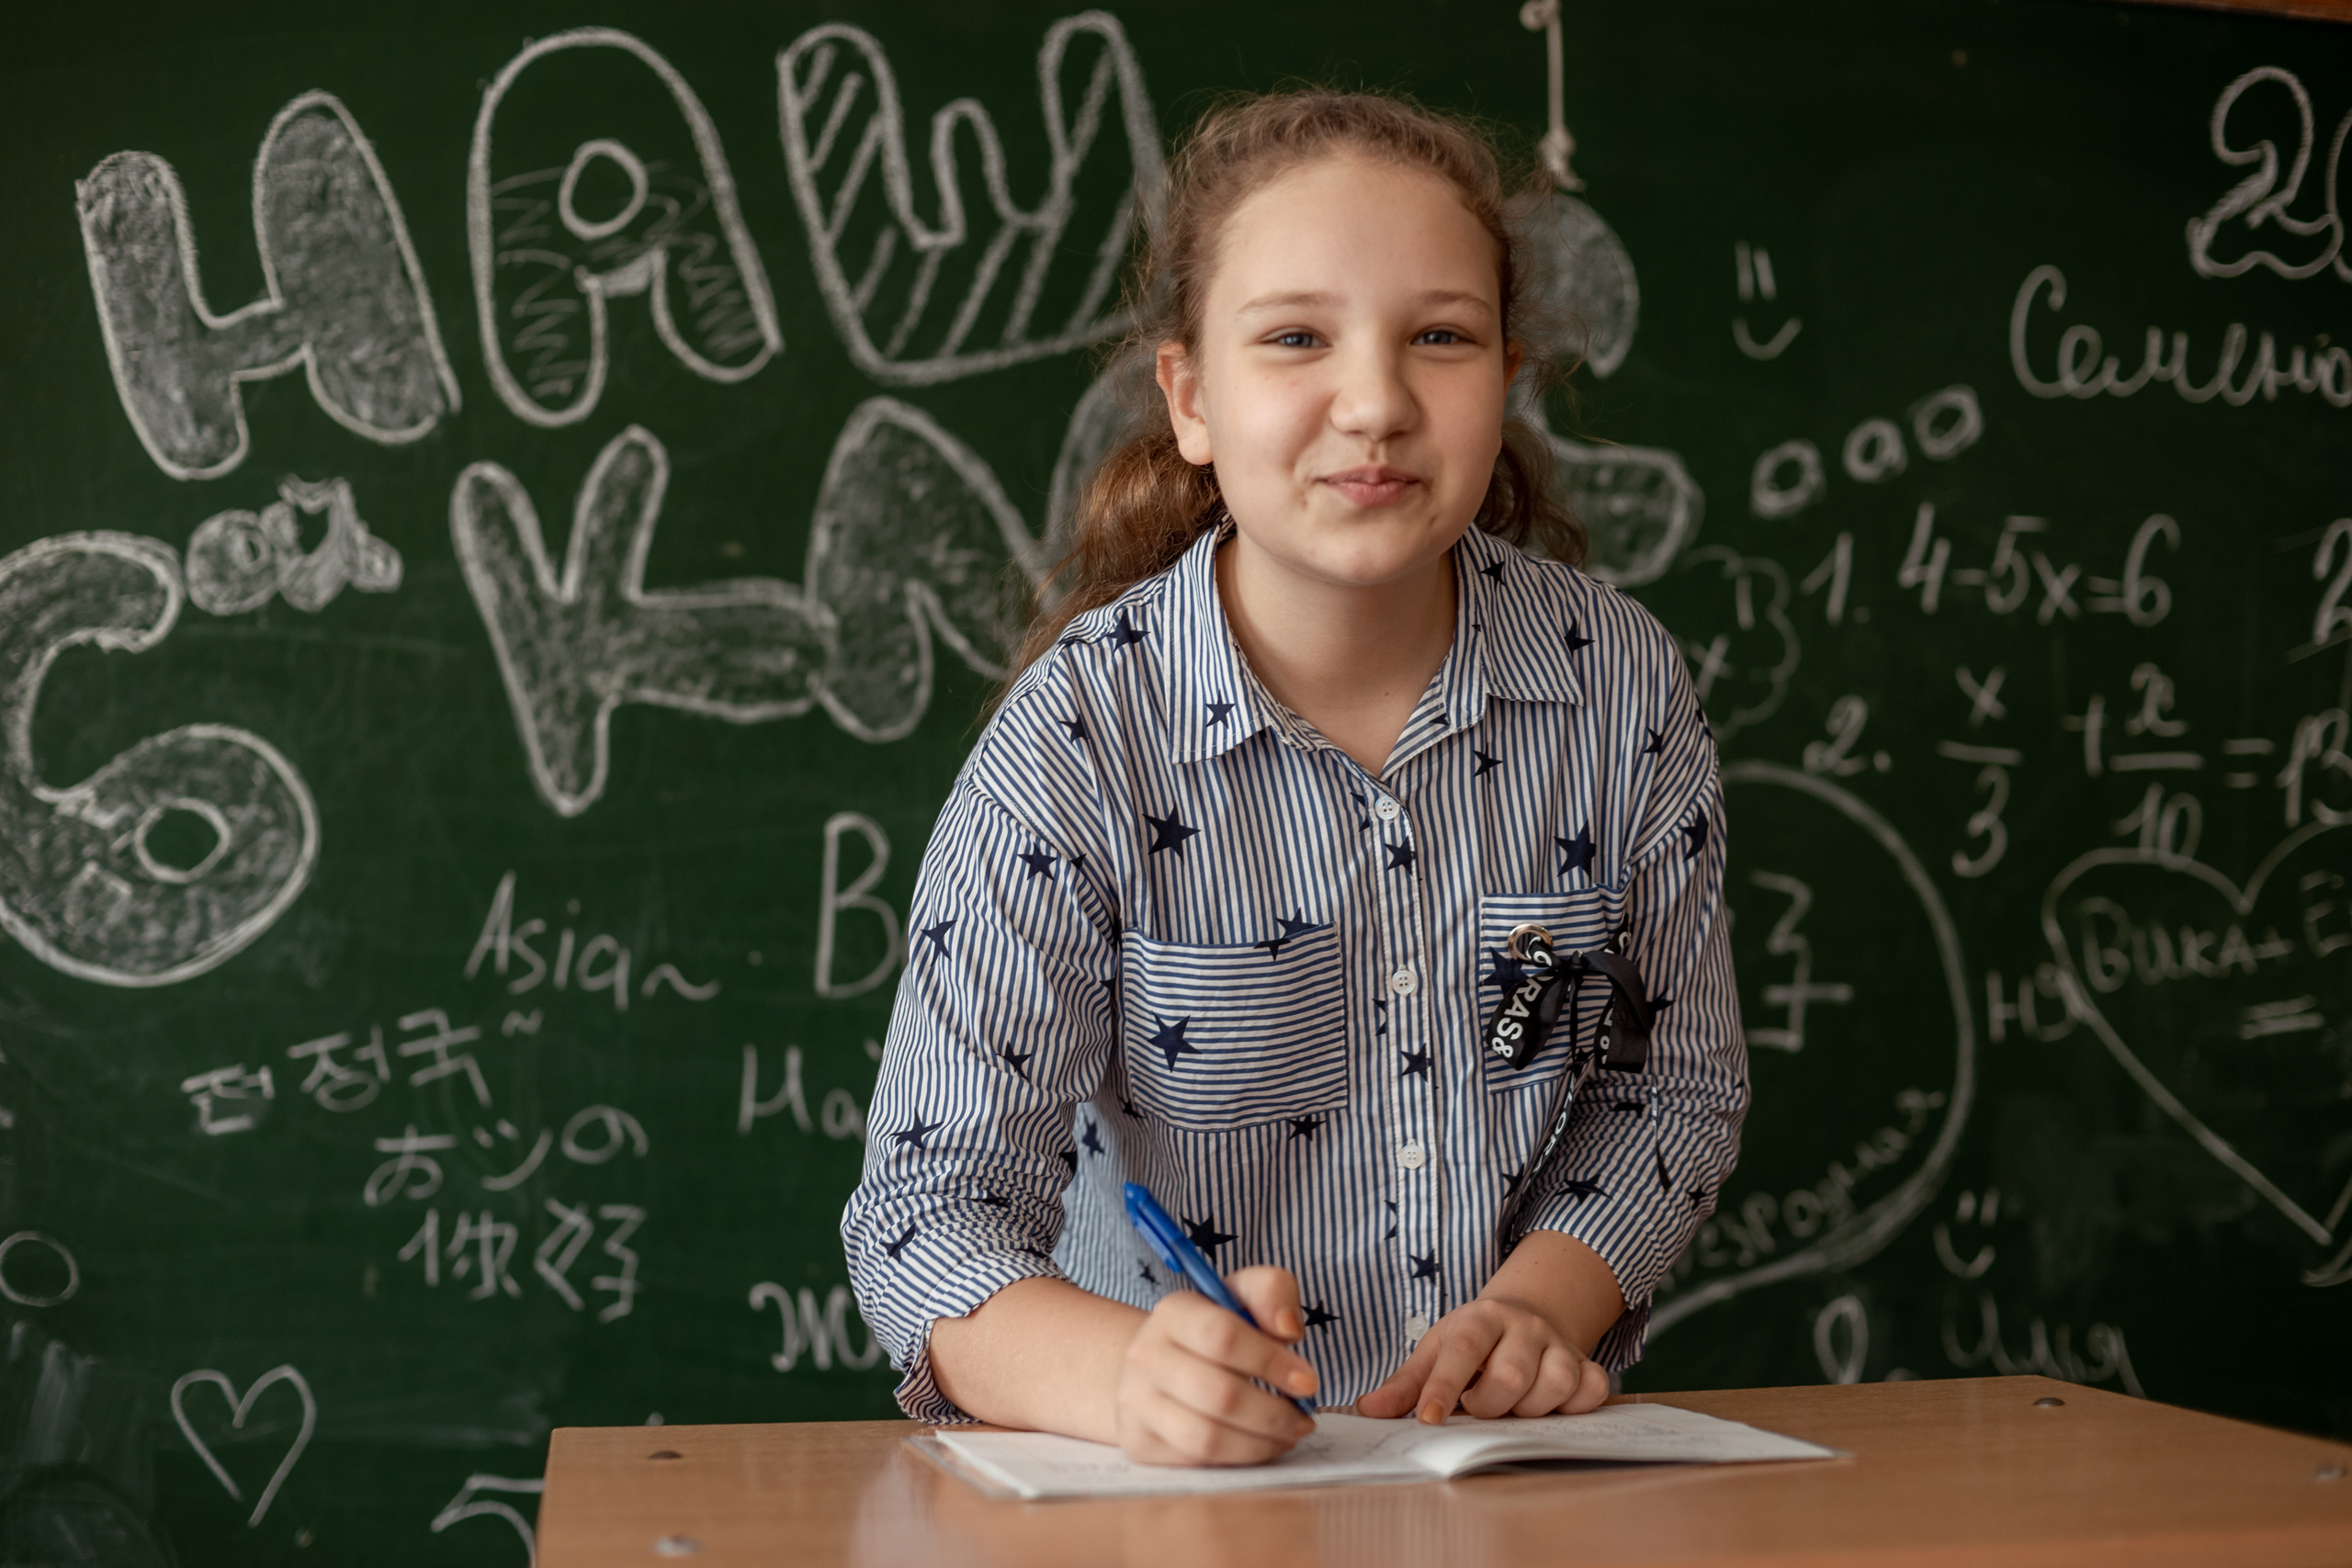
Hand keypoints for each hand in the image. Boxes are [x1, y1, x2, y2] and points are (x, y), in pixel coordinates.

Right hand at [1114, 1266, 1319, 1465]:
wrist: (1156, 1369)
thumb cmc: (1213, 1333)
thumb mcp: (1242, 1296)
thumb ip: (1272, 1291)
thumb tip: (1288, 1329)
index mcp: (1174, 1311)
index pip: (1223, 1337)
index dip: (1272, 1362)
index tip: (1308, 1381)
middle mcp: (1145, 1354)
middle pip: (1220, 1394)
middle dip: (1274, 1413)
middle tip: (1305, 1418)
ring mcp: (1137, 1401)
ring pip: (1207, 1437)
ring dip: (1261, 1443)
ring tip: (1289, 1434)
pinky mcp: (1139, 1442)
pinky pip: (1197, 1461)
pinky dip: (1240, 1459)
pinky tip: (1261, 1445)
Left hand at [1356, 1292, 1608, 1422]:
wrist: (1526, 1317)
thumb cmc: (1473, 1342)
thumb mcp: (1436, 1350)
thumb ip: (1406, 1383)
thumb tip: (1368, 1410)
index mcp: (1480, 1317)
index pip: (1461, 1350)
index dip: (1444, 1387)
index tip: (1428, 1420)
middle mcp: (1523, 1326)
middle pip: (1510, 1376)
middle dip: (1488, 1407)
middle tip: (1478, 1408)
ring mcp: (1558, 1344)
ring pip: (1553, 1385)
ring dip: (1529, 1411)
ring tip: (1512, 1406)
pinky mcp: (1587, 1363)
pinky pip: (1590, 1392)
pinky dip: (1572, 1408)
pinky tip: (1550, 1406)